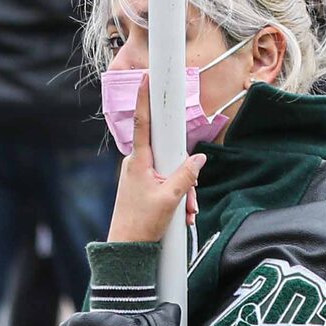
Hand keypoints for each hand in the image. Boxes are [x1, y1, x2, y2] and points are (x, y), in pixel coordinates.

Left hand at [107, 87, 204, 243]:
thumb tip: (199, 157)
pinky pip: (167, 183)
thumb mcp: (170, 199)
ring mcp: (140, 174)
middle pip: (168, 153)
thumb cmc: (142, 223)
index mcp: (139, 161)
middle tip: (190, 197)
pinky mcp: (144, 186)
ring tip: (186, 212)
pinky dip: (178, 198)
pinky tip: (183, 215)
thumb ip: (186, 176)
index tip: (145, 78)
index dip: (144, 100)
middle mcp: (137, 163)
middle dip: (185, 172)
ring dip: (184, 191)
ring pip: (171, 171)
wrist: (126, 248)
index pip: (143, 123)